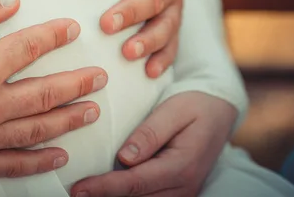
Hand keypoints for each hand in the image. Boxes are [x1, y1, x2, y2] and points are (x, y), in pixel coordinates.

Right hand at [0, 0, 106, 177]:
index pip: (30, 48)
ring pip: (37, 130)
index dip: (55, 36)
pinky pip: (11, 166)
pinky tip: (59, 156)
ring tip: (92, 111)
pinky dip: (38, 162)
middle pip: (45, 93)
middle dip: (78, 84)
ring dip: (68, 120)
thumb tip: (12, 1)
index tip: (73, 29)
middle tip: (101, 77)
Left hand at [71, 92, 236, 196]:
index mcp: (181, 166)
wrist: (219, 112)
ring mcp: (181, 194)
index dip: (104, 187)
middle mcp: (183, 187)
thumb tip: (124, 158)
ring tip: (85, 192)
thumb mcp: (174, 110)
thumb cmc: (194, 105)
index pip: (136, 182)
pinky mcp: (175, 192)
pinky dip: (126, 195)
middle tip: (73, 193)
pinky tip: (104, 190)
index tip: (78, 189)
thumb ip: (150, 134)